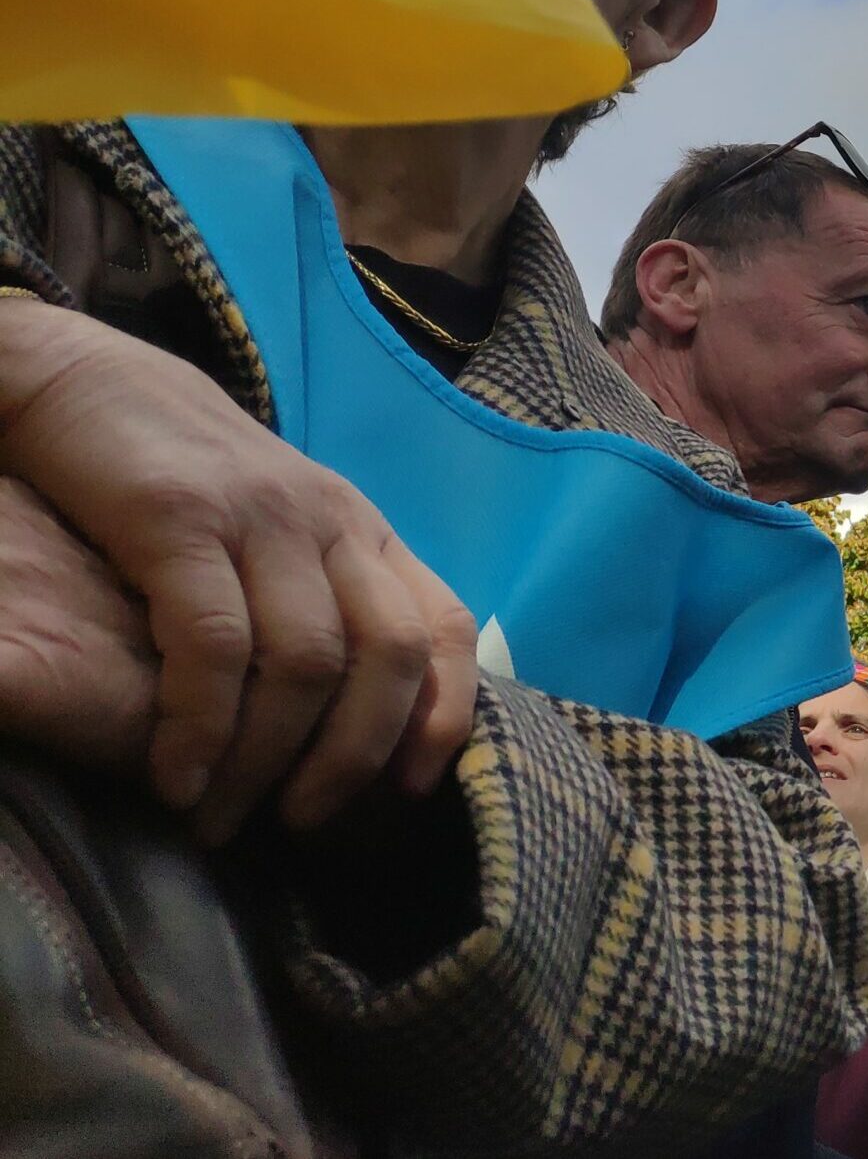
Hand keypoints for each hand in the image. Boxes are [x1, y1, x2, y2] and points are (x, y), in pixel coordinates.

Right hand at [0, 303, 478, 839]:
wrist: (83, 381)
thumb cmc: (179, 481)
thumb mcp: (277, 535)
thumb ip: (322, 601)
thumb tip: (362, 716)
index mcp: (364, 529)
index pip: (446, 626)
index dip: (444, 715)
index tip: (413, 792)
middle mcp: (331, 520)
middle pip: (388, 658)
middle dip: (355, 758)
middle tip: (303, 823)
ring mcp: (261, 517)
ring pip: (306, 663)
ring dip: (268, 760)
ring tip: (223, 816)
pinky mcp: (180, 519)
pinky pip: (214, 645)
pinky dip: (202, 726)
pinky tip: (177, 775)